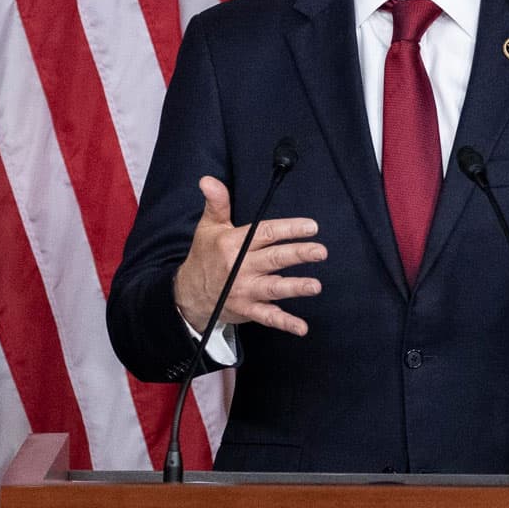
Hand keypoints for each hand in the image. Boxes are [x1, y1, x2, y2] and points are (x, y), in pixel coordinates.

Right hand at [172, 175, 325, 336]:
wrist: (188, 294)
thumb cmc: (204, 256)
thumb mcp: (208, 227)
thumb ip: (217, 202)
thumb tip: (209, 180)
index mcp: (234, 244)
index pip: (265, 233)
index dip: (288, 229)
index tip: (311, 226)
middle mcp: (240, 267)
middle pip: (273, 259)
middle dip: (298, 254)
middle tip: (320, 251)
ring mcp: (244, 290)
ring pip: (273, 288)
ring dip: (295, 287)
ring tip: (315, 285)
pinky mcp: (247, 309)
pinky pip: (268, 317)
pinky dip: (285, 323)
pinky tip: (302, 327)